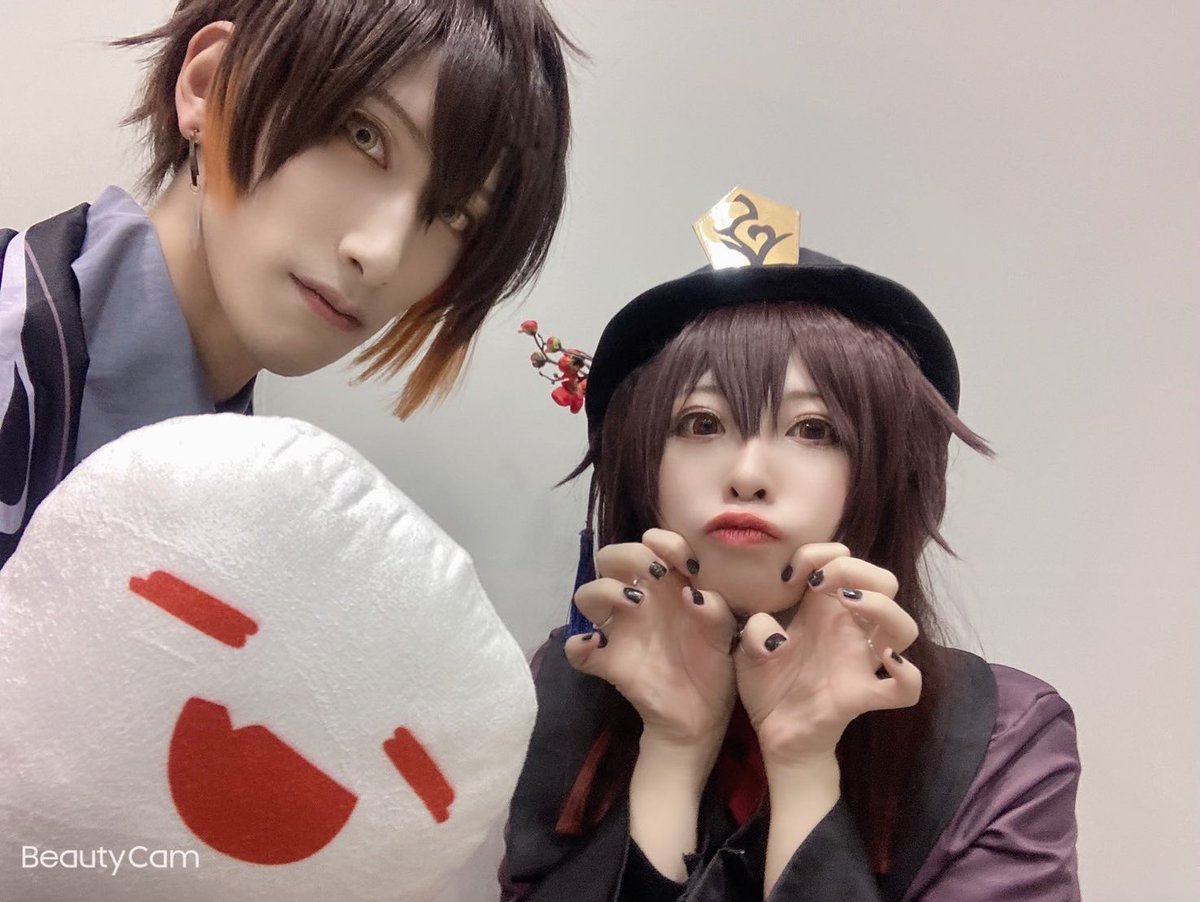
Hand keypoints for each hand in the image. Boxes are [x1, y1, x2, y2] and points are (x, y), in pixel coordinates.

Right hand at [566, 529, 737, 745]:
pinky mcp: (608, 662)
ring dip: (605, 590)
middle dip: (630, 555)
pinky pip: (576, 651)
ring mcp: (619, 631)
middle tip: (656, 574)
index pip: (652, 545)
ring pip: (586, 594)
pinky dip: (579, 646)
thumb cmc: (714, 664)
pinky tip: (598, 646)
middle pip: (610, 557)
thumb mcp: (726, 634)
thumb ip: (717, 611)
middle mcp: (638, 601)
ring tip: (635, 604)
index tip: (688, 564)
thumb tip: (694, 595)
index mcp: (667, 586)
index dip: (665, 543)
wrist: (702, 716)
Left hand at [734, 543, 921, 765]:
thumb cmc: (768, 683)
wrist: (773, 732)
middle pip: (885, 581)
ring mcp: (861, 662)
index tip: (789, 574)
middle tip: (817, 583)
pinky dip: (907, 675)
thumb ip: (753, 630)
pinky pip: (906, 690)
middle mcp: (848, 630)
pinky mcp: (863, 696)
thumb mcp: (748, 648)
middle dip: (857, 568)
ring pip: (905, 627)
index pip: (844, 560)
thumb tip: (771, 631)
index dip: (820, 554)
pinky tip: (888, 662)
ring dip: (883, 607)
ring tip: (849, 603)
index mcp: (823, 610)